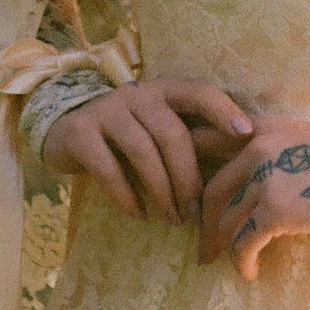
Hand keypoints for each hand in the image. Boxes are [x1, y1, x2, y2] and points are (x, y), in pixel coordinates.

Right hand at [44, 79, 252, 225]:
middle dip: (188, 177)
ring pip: (143, 151)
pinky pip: (108, 168)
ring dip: (161, 191)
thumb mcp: (157, 130)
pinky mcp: (79, 132)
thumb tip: (235, 170)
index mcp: (164, 91)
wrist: (64, 129)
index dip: (223, 110)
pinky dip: (126, 195)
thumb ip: (188, 140)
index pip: (199, 92)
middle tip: (194, 212)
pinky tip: (138, 214)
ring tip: (172, 219)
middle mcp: (137, 94)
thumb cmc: (126, 136)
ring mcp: (106, 110)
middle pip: (172, 134)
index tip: (245, 134)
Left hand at [199, 117, 309, 281]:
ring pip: (225, 221)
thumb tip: (253, 182)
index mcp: (260, 129)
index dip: (187, 170)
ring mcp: (263, 180)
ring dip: (222, 247)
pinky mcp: (275, 211)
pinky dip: (242, 262)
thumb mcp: (303, 138)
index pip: (204, 142)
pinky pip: (244, 243)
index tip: (187, 196)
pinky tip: (250, 273)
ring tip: (226, 262)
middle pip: (211, 191)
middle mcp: (254, 149)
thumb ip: (272, 151)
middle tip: (205, 244)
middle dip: (203, 223)